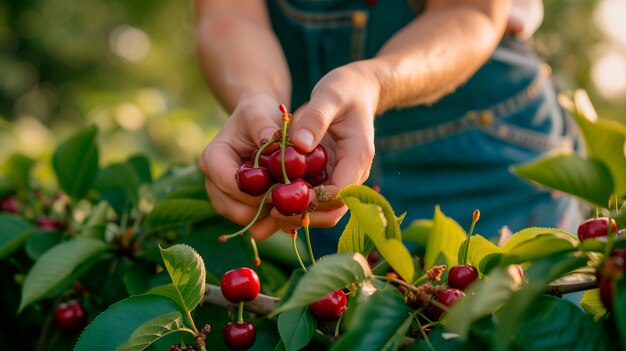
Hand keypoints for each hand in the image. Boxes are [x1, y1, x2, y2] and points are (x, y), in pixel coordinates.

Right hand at [198, 94, 284, 238]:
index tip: (287, 183)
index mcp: (213, 158)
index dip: (259, 189)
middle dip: (268, 206)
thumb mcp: (259, 111)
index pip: (231, 184)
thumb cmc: (257, 114)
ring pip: (247, 222)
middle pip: (237, 210)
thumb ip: (263, 125)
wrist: (258, 123)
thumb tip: (270, 140)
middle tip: (296, 197)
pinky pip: (256, 225)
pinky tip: (293, 206)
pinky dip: (274, 220)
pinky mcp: (239, 208)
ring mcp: (225, 199)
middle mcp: (213, 183)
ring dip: (272, 216)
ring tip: (296, 202)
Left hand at [270, 62, 379, 230]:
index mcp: (357, 156)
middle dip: (303, 216)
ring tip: (267, 213)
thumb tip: (299, 146)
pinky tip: (272, 202)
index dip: (313, 201)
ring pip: (323, 209)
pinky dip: (295, 204)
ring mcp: (341, 176)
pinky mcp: (329, 175)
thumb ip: (315, 119)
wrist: (356, 89)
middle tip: (271, 213)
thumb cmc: (344, 89)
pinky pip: (314, 198)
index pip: (340, 192)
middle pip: (333, 210)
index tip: (282, 198)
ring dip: (297, 215)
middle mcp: (353, 172)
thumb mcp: (329, 94)